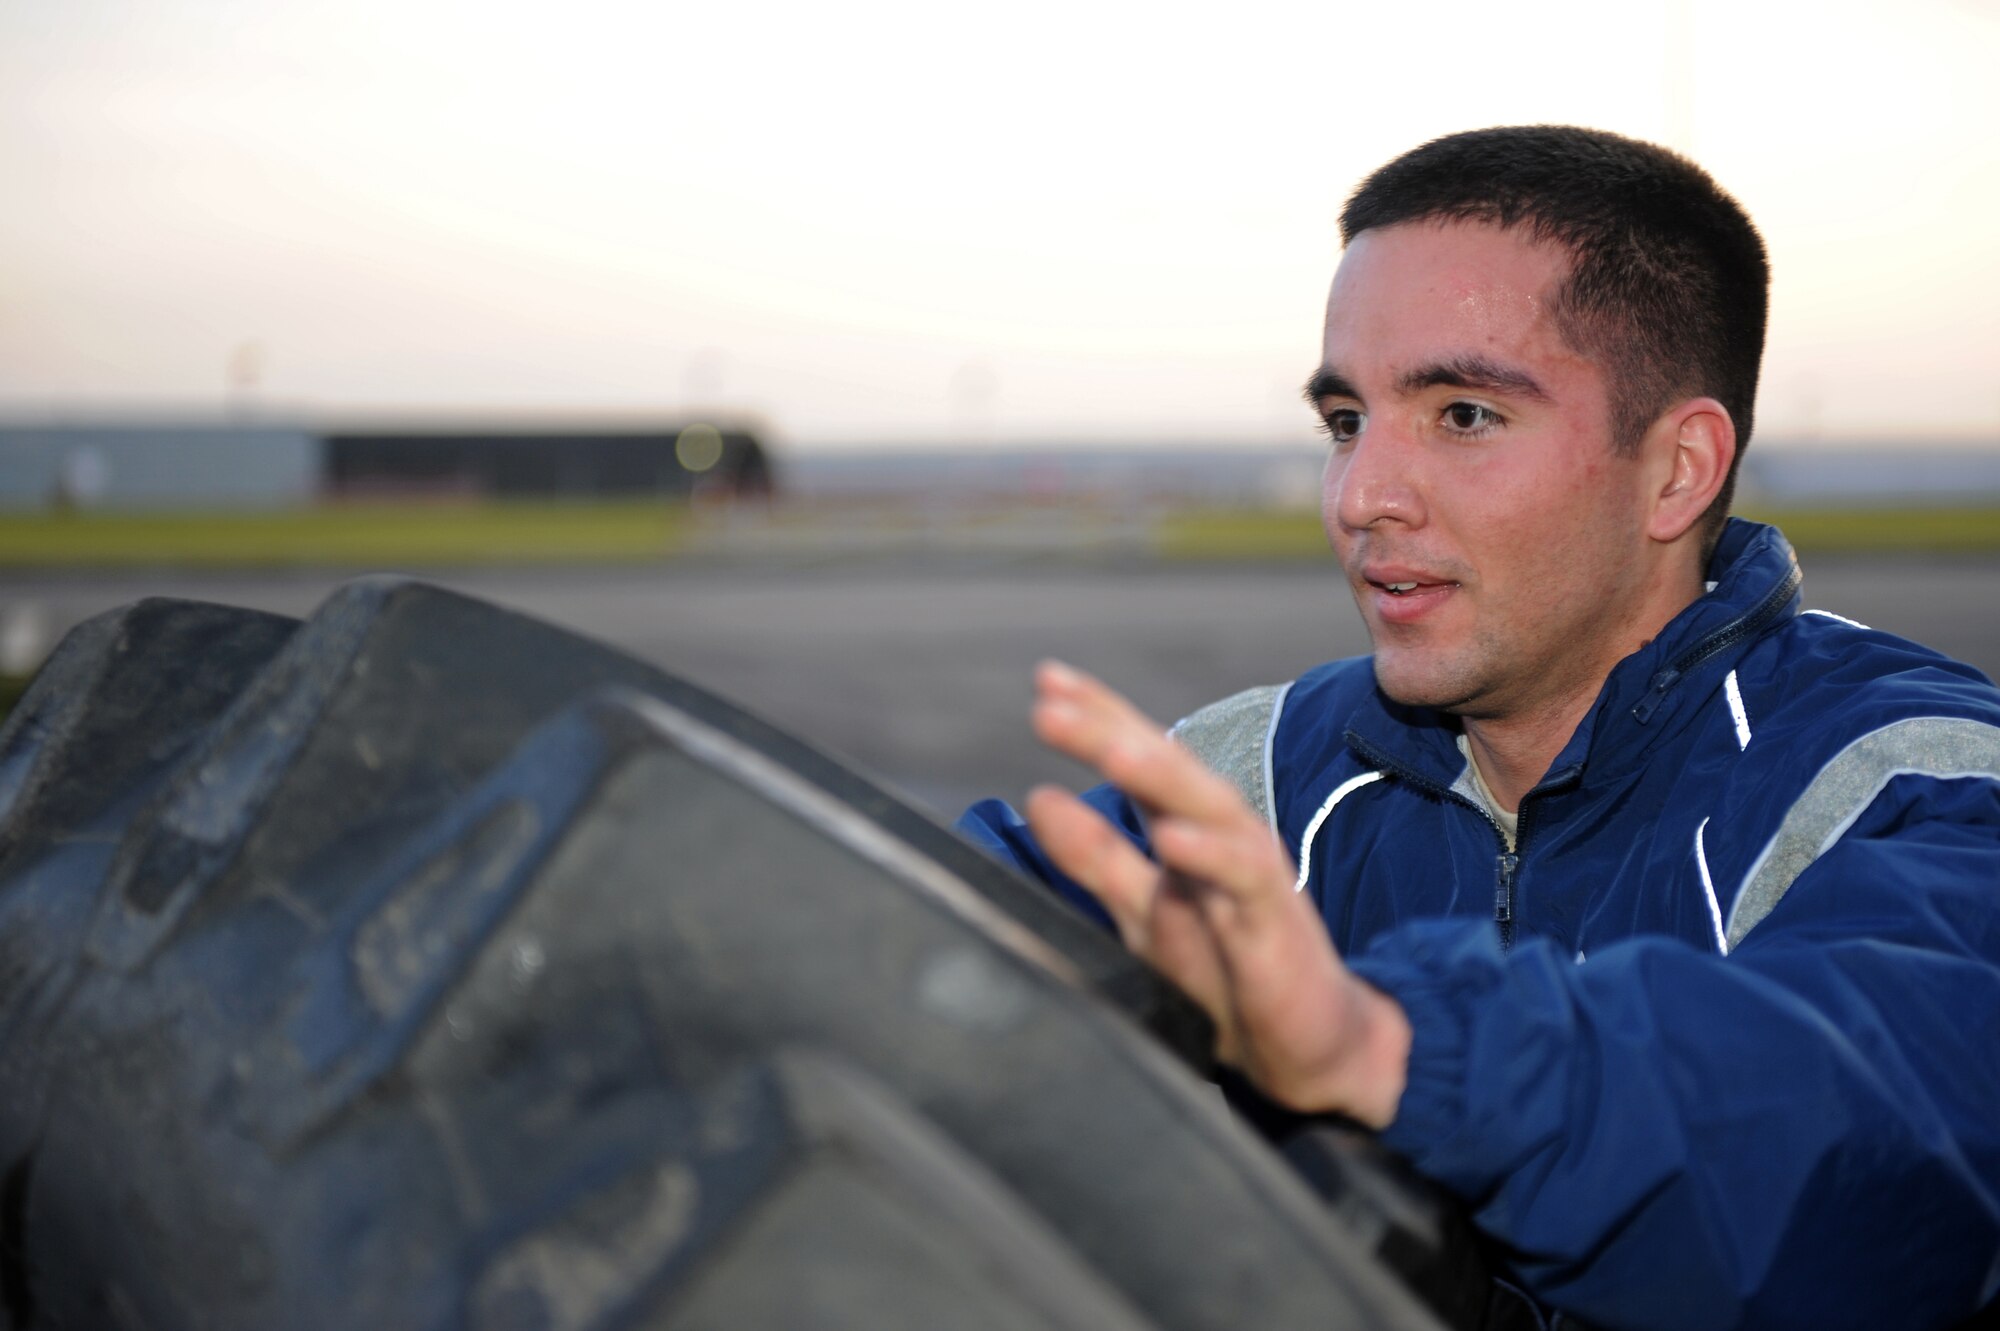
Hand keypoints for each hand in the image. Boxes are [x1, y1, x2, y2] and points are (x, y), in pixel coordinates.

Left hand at [1024, 660, 1409, 1126]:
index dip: (1097, 716)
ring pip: (1209, 809)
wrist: (1307, 1048)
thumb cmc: (1226, 975)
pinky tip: (1172, 839)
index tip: (1046, 680)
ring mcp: (1250, 873)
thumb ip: (1096, 857)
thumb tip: (1038, 796)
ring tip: (1111, 748)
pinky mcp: (1275, 921)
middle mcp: (1219, 836)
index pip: (1139, 760)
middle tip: (1052, 702)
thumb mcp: (1143, 913)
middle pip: (1168, 767)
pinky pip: (1245, 880)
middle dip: (1112, 730)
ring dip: (1160, 775)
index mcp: (1185, 828)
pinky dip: (1210, 856)